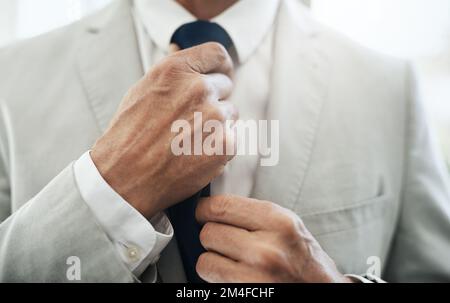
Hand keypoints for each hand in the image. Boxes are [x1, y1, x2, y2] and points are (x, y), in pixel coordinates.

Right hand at [91, 43, 236, 217]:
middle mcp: (198, 88)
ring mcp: (214, 116)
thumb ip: (174, 75)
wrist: (125, 178)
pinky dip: (220, 147)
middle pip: (225, 85)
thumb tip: (192, 62)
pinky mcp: (225, 144)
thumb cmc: (128, 136)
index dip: (221, 67)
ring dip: (218, 124)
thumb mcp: (142, 91)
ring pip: (230, 114)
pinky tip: (196, 155)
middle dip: (213, 100)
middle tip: (192, 120)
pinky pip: (233, 139)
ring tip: (189, 140)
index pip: (217, 54)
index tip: (221, 76)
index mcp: (175, 70)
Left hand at [196, 195, 353, 282]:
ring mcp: (257, 275)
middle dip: (212, 236)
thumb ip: (254, 213)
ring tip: (231, 259)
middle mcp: (268, 248)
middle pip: (209, 232)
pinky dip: (215, 276)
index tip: (204, 213)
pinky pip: (211, 279)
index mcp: (278, 221)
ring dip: (212, 258)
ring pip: (205, 258)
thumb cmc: (304, 259)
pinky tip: (233, 274)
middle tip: (225, 240)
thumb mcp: (287, 225)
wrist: (322, 290)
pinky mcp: (247, 293)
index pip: (221, 206)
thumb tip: (214, 206)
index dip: (205, 210)